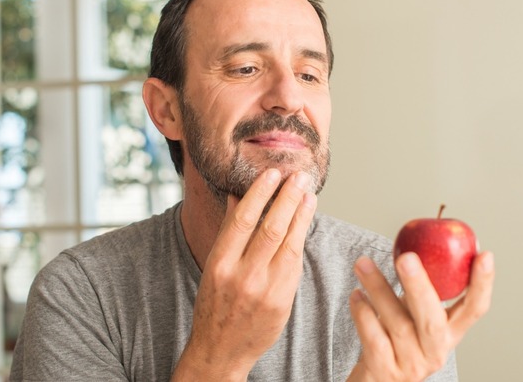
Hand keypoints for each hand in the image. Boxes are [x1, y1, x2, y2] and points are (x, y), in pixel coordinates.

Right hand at [172, 169, 316, 380]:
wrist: (221, 349)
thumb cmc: (215, 302)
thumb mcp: (213, 266)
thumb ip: (229, 232)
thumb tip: (238, 195)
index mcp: (220, 264)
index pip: (243, 220)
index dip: (260, 193)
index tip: (273, 173)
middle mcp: (242, 276)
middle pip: (271, 228)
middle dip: (288, 198)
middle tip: (299, 176)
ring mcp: (265, 290)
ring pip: (289, 244)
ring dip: (301, 215)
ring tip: (308, 194)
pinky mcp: (282, 301)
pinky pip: (294, 264)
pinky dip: (300, 239)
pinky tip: (305, 222)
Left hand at [347, 251, 494, 381]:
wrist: (377, 380)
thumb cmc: (397, 339)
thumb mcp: (417, 316)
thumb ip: (423, 288)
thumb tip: (422, 239)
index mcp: (450, 333)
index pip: (475, 310)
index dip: (482, 284)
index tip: (485, 255)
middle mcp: (435, 351)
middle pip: (432, 319)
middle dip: (419, 286)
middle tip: (406, 258)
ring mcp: (411, 364)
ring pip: (397, 324)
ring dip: (378, 289)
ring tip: (363, 265)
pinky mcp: (385, 370)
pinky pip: (374, 337)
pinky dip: (363, 313)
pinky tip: (356, 294)